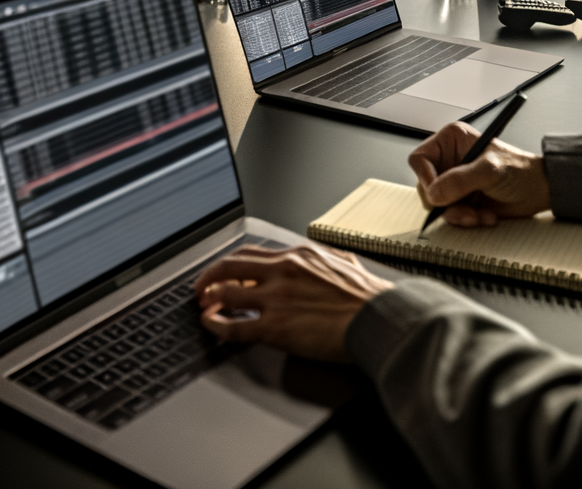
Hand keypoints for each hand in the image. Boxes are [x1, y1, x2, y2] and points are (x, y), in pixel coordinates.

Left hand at [194, 244, 392, 361]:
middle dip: (209, 277)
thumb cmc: (369, 298)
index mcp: (298, 256)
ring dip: (209, 301)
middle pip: (229, 267)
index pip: (251, 254)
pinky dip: (216, 326)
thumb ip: (327, 261)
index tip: (224, 274)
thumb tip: (327, 261)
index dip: (231, 265)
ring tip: (203, 308)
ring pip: (226, 294)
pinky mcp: (276, 327)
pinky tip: (211, 327)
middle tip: (201, 288)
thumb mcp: (346, 264)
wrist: (379, 319)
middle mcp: (283, 271)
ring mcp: (277, 299)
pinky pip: (235, 327)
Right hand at [408, 120, 550, 227]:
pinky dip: (466, 220)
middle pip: (426, 186)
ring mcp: (454, 182)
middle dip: (446, 202)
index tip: (438, 193)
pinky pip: (450, 215)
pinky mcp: (461, 200)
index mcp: (452, 141)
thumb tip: (435, 193)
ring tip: (479, 214)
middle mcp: (449, 160)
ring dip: (458, 214)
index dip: (426, 178)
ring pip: (437, 205)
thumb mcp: (491, 170)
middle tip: (464, 207)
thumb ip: (461, 180)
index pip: (420, 159)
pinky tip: (484, 215)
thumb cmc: (521, 170)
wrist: (539, 190)